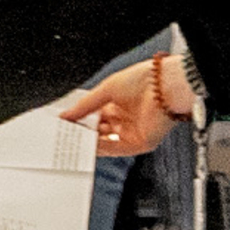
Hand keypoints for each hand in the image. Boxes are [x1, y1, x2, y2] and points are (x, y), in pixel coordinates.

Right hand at [62, 60, 182, 155]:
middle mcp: (127, 119)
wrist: (165, 86)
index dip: (80, 120)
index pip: (94, 117)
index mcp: (120, 105)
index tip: (64, 123)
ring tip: (72, 141)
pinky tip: (88, 145)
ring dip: (90, 142)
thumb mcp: (106, 90)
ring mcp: (134, 132)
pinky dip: (102, 149)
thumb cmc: (143, 80)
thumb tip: (67, 115)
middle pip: (99, 131)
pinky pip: (117, 149)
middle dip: (82, 133)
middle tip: (64, 135)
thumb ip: (85, 106)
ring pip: (106, 142)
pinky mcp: (141, 143)